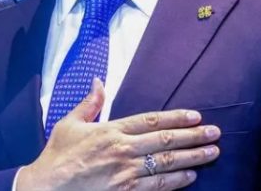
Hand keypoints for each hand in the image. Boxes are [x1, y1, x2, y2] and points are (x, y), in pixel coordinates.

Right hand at [17, 78, 220, 190]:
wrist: (46, 190)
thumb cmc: (56, 157)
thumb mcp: (70, 124)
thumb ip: (89, 103)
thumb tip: (98, 80)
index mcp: (111, 130)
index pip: (151, 121)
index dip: (176, 117)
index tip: (196, 115)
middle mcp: (122, 151)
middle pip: (165, 142)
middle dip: (193, 136)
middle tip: (215, 133)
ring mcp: (125, 175)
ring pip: (166, 165)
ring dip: (192, 159)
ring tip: (212, 153)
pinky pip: (156, 187)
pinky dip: (176, 182)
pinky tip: (191, 177)